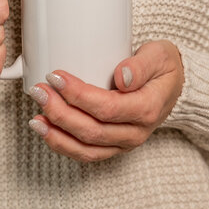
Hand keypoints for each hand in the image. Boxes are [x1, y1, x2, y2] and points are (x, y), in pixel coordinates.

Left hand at [27, 40, 184, 162]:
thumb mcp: (159, 55)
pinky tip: (46, 130)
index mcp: (147, 109)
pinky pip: (86, 154)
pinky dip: (63, 145)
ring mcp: (124, 143)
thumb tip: (122, 76)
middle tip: (39, 91)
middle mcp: (135, 132)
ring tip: (35, 118)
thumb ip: (141, 65)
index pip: (107, 107)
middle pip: (92, 130)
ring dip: (57, 134)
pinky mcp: (113, 146)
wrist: (173, 87)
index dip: (78, 95)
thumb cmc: (163, 68)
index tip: (57, 77)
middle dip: (60, 112)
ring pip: (86, 149)